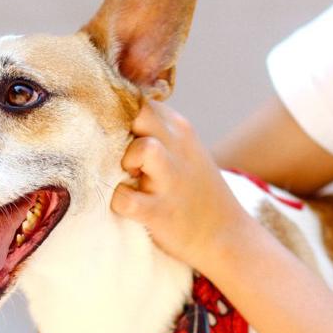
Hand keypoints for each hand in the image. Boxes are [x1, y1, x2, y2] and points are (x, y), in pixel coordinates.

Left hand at [111, 102, 243, 271]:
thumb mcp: (182, 148)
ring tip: (128, 176)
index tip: (105, 125)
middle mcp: (176, 147)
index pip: (136, 98)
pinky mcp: (159, 212)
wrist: (226, 235)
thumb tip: (110, 115)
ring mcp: (170, 180)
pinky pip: (125, 199)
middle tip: (113, 150)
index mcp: (178, 127)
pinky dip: (118, 201)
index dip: (115, 109)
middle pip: (137, 112)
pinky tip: (125, 204)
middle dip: (116, 127)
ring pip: (142, 150)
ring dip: (126, 161)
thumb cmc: (193, 189)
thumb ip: (154, 129)